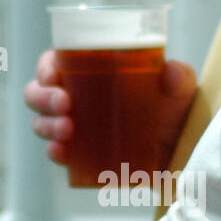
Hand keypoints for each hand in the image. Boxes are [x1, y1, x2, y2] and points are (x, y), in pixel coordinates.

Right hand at [24, 49, 197, 169]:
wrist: (182, 153)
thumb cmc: (175, 112)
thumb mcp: (180, 91)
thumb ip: (179, 77)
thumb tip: (171, 72)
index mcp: (90, 73)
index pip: (54, 63)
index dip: (46, 67)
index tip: (55, 75)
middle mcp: (76, 99)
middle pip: (38, 94)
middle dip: (42, 97)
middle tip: (64, 104)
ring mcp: (75, 129)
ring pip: (42, 123)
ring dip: (46, 125)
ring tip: (67, 130)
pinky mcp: (80, 156)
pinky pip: (58, 154)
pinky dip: (55, 152)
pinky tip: (62, 152)